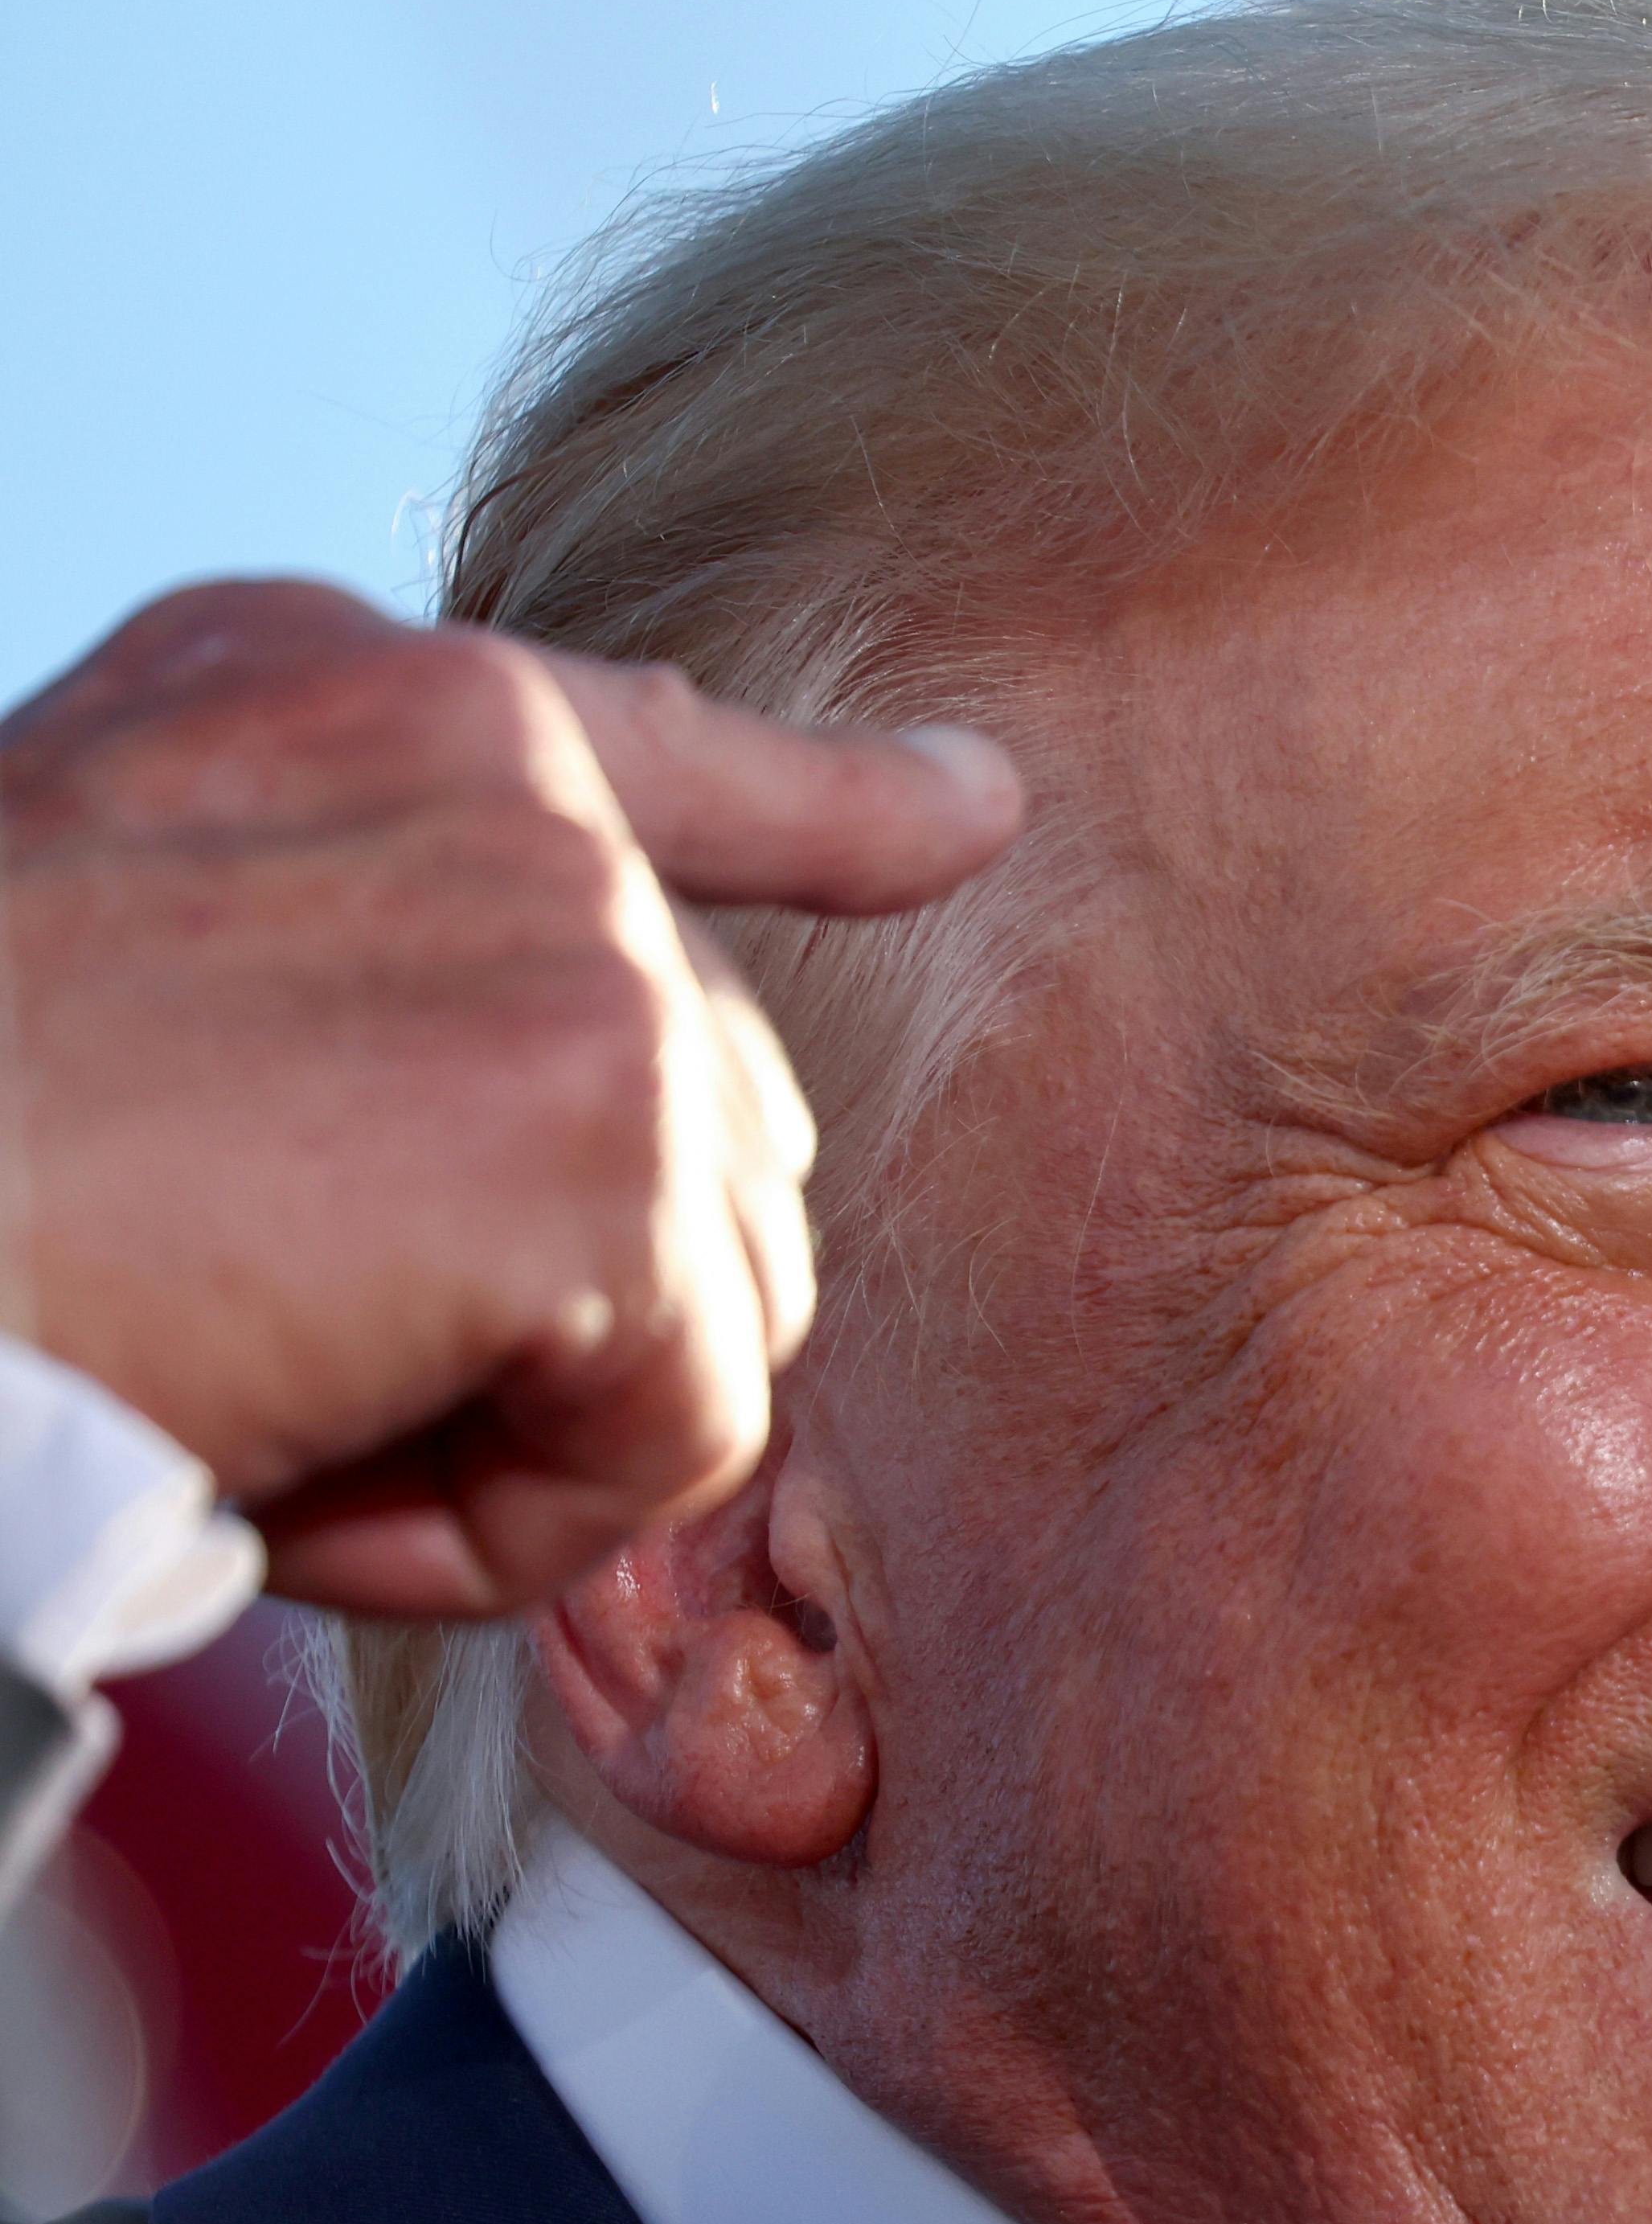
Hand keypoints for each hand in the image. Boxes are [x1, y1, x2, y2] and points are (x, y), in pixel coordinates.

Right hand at [0, 581, 1022, 1617]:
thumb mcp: (107, 957)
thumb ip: (345, 966)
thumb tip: (604, 1106)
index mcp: (338, 698)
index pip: (651, 746)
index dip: (835, 802)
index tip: (972, 815)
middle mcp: (491, 769)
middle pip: (692, 1110)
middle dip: (532, 1294)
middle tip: (243, 1337)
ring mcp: (577, 941)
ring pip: (709, 1281)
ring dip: (509, 1416)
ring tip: (250, 1400)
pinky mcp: (613, 1137)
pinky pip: (687, 1430)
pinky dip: (512, 1526)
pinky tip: (310, 1478)